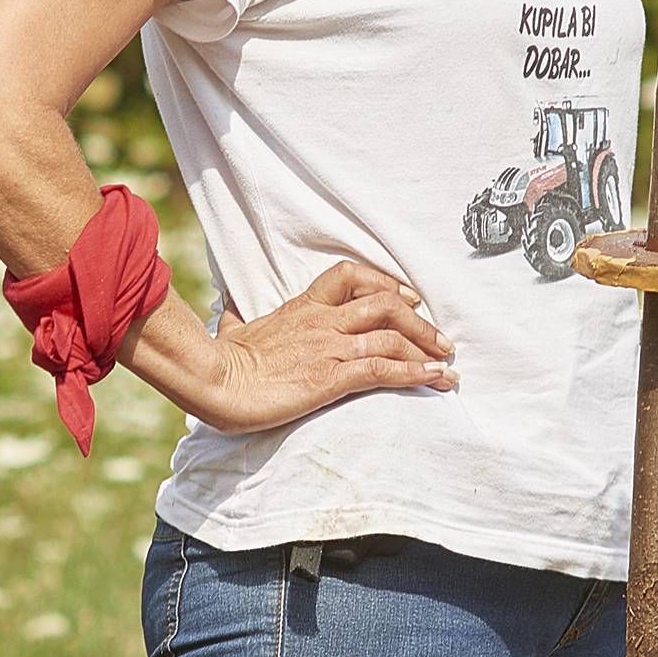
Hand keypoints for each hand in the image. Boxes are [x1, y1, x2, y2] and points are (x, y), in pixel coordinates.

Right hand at [201, 261, 455, 433]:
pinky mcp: (329, 377)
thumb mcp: (231, 330)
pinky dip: (414, 373)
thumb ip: (237, 319)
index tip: (407, 299)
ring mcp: (327, 347)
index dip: (385, 284)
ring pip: (390, 336)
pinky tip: (433, 380)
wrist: (210, 380)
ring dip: (425, 352)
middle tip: (441, 342)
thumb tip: (228, 312)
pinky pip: (381, 368)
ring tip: (447, 369)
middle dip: (419, 323)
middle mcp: (321, 321)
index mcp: (301, 307)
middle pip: (384, 304)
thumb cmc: (218, 361)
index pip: (350, 276)